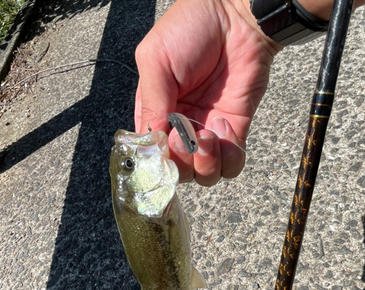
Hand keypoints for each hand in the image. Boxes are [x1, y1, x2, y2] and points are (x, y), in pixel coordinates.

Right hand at [135, 0, 281, 185]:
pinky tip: (224, 126)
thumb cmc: (191, 28)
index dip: (157, 159)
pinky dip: (228, 157)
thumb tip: (153, 143)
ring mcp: (208, 132)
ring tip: (207, 135)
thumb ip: (151, 104)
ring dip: (204, 163)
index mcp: (156, 114)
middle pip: (177, 171)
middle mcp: (180, 129)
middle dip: (180, 161)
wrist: (237, 16)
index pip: (152, 154)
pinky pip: (232, 165)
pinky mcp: (235, 131)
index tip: (163, 145)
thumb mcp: (155, 61)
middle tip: (184, 137)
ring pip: (204, 175)